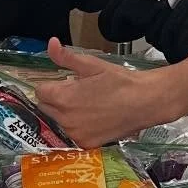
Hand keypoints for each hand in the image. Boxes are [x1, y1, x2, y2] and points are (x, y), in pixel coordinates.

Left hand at [36, 38, 177, 148]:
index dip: (51, 85)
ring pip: (56, 123)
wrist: (147, 102)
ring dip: (63, 115)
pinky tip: (90, 120)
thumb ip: (66, 57)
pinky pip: (70, 135)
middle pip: (45, 108)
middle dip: (55, 100)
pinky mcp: (86, 144)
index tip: (64, 83)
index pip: (40, 92)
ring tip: (84, 106)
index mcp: (62, 98)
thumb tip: (51, 43)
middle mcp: (64, 119)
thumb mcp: (92, 65)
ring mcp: (75, 134)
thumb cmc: (120, 81)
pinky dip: (76, 128)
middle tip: (75, 94)